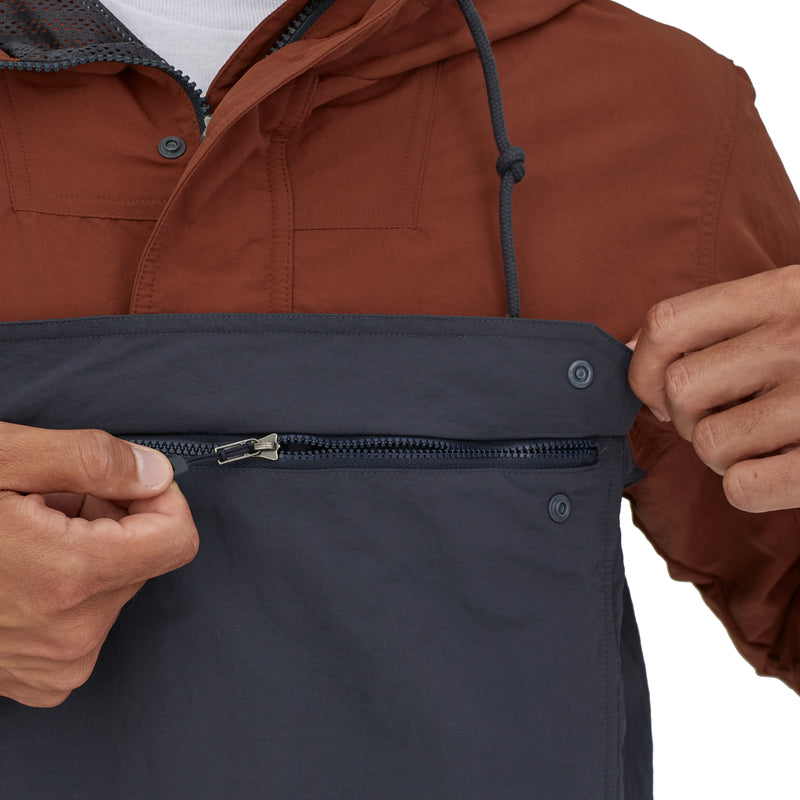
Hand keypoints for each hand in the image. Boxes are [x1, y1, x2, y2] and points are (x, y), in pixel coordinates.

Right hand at [0, 422, 197, 706]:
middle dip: (112, 519)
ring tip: (28, 532)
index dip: (161, 499)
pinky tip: (21, 569)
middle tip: (53, 500)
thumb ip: (94, 460)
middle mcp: (71, 634)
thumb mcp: (5, 460)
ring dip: (88, 550)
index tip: (129, 481)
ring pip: (115, 586)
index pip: (177, 539)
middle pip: (144, 558)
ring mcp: (54, 665)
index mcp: (71, 577)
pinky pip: (86, 621)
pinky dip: (69, 588)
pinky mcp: (39, 680)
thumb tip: (156, 473)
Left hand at [627, 264, 799, 513]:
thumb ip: (723, 318)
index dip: (643, 365)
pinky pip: (743, 488)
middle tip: (720, 417)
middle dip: (685, 417)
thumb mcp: (796, 303)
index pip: (667, 324)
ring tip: (760, 440)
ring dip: (721, 453)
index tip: (659, 387)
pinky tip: (781, 468)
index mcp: (786, 292)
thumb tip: (633, 345)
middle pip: (681, 391)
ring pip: (709, 444)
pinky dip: (749, 487)